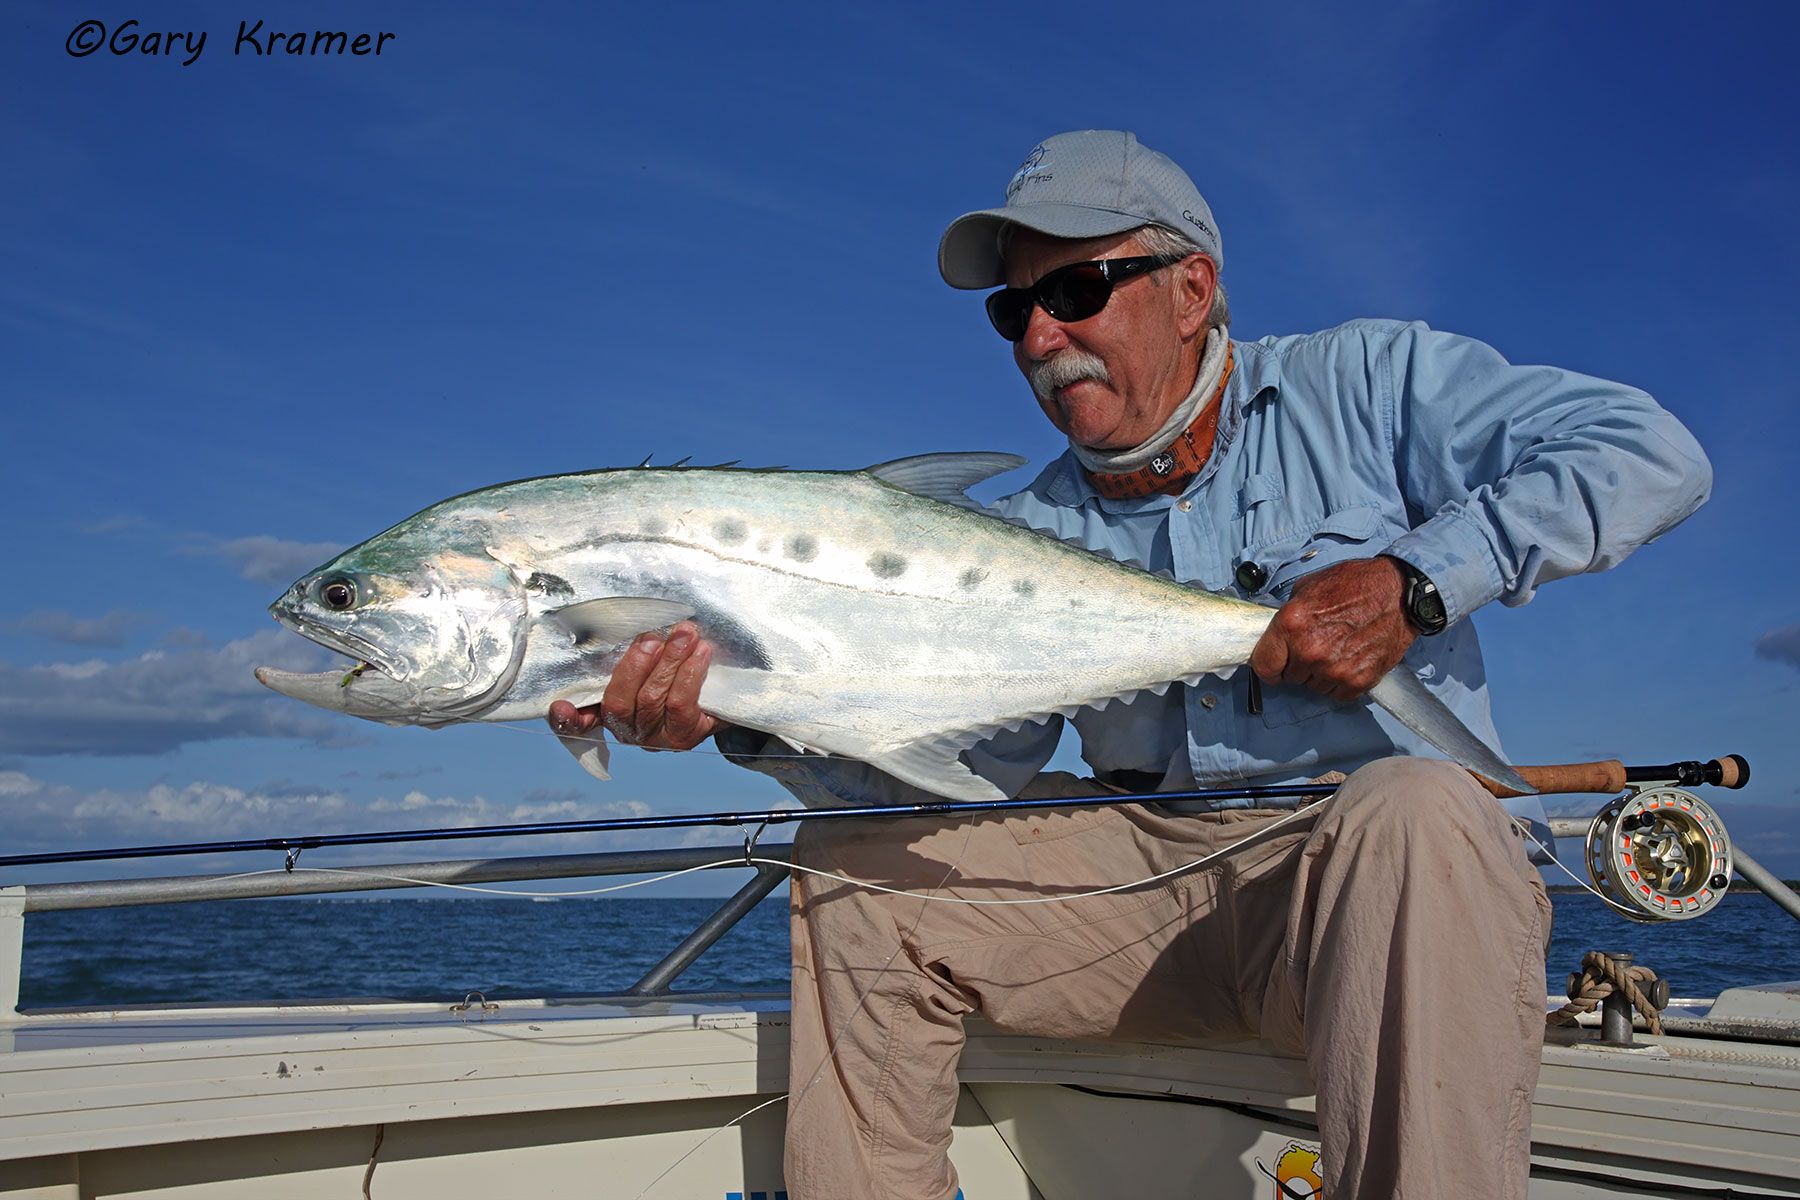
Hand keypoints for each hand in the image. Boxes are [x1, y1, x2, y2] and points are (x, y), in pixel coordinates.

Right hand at [546, 621, 724, 750]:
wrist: (720, 694)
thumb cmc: (675, 669)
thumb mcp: (648, 657)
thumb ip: (630, 648)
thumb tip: (614, 619)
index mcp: (606, 710)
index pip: (578, 720)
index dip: (567, 718)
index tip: (561, 706)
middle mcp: (625, 729)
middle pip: (618, 702)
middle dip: (636, 664)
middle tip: (652, 637)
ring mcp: (654, 737)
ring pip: (651, 698)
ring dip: (669, 661)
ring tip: (685, 634)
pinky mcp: (683, 737)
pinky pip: (681, 704)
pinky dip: (690, 674)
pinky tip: (701, 653)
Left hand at [1249, 557, 1416, 701]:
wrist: (1398, 592)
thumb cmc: (1354, 584)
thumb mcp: (1308, 588)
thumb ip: (1288, 616)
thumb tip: (1278, 636)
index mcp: (1292, 625)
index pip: (1263, 666)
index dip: (1269, 666)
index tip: (1276, 663)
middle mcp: (1310, 651)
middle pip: (1290, 678)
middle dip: (1298, 665)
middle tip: (1316, 647)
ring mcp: (1335, 669)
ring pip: (1314, 687)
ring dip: (1320, 674)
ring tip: (1336, 650)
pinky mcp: (1358, 681)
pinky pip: (1338, 694)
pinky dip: (1342, 682)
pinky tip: (1349, 660)